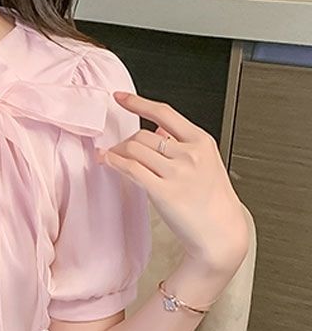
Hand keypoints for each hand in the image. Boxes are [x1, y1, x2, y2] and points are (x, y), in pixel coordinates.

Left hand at [96, 91, 249, 273]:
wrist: (221, 232)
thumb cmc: (213, 201)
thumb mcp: (205, 163)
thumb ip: (182, 144)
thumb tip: (158, 131)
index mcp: (201, 141)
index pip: (164, 113)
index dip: (138, 103)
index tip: (120, 98)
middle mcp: (189, 153)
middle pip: (143, 135)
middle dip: (123, 141)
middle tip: (114, 149)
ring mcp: (177, 172)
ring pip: (134, 150)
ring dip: (116, 152)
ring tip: (109, 157)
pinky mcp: (164, 192)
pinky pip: (131, 170)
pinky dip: (115, 163)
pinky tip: (108, 162)